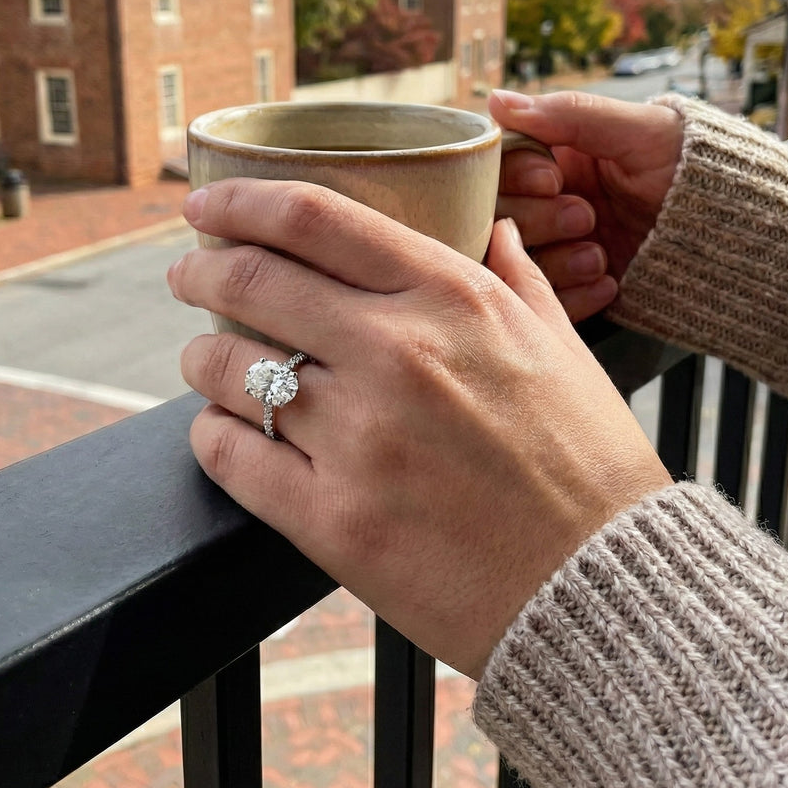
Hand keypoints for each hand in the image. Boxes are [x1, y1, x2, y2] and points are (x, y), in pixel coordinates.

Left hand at [169, 179, 669, 678]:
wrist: (601, 585)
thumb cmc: (586, 459)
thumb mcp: (561, 345)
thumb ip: (516, 275)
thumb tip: (493, 224)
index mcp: (450, 298)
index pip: (314, 218)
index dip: (241, 201)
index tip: (205, 207)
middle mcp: (395, 354)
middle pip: (250, 280)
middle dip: (199, 271)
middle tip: (187, 275)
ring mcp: (358, 438)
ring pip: (225, 368)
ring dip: (201, 357)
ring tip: (204, 360)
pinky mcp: (331, 521)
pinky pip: (228, 455)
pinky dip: (210, 434)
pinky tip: (220, 428)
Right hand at [490, 90, 684, 320]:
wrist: (739, 233)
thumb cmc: (694, 168)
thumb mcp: (638, 130)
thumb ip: (568, 114)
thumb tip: (496, 99)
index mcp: (556, 157)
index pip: (499, 166)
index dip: (518, 176)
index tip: (553, 179)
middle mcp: (548, 203)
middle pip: (501, 217)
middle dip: (541, 220)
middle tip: (587, 216)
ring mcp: (560, 249)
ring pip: (519, 262)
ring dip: (556, 261)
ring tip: (599, 255)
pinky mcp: (576, 291)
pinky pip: (548, 302)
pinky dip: (573, 296)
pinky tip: (607, 282)